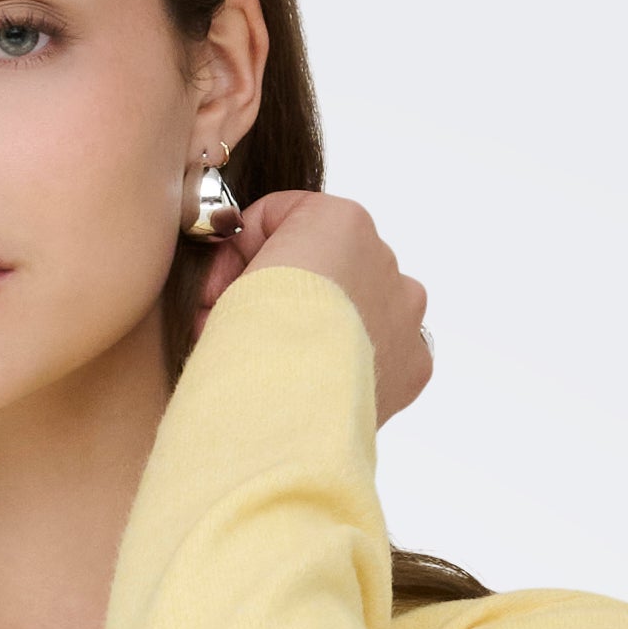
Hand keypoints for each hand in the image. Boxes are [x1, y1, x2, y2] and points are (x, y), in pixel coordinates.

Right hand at [197, 190, 431, 422]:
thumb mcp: (224, 273)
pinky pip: (382, 352)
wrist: (286, 407)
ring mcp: (404, 312)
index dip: (238, 259)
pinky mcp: (412, 365)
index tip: (216, 295)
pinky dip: (355, 364)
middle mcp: (384, 258)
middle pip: (321, 266)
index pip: (281, 222)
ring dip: (323, 326)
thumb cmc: (253, 341)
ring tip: (282, 363)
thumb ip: (242, 264)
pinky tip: (321, 383)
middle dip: (283, 294)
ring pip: (356, 307)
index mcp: (341, 221)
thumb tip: (241, 290)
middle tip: (241, 333)